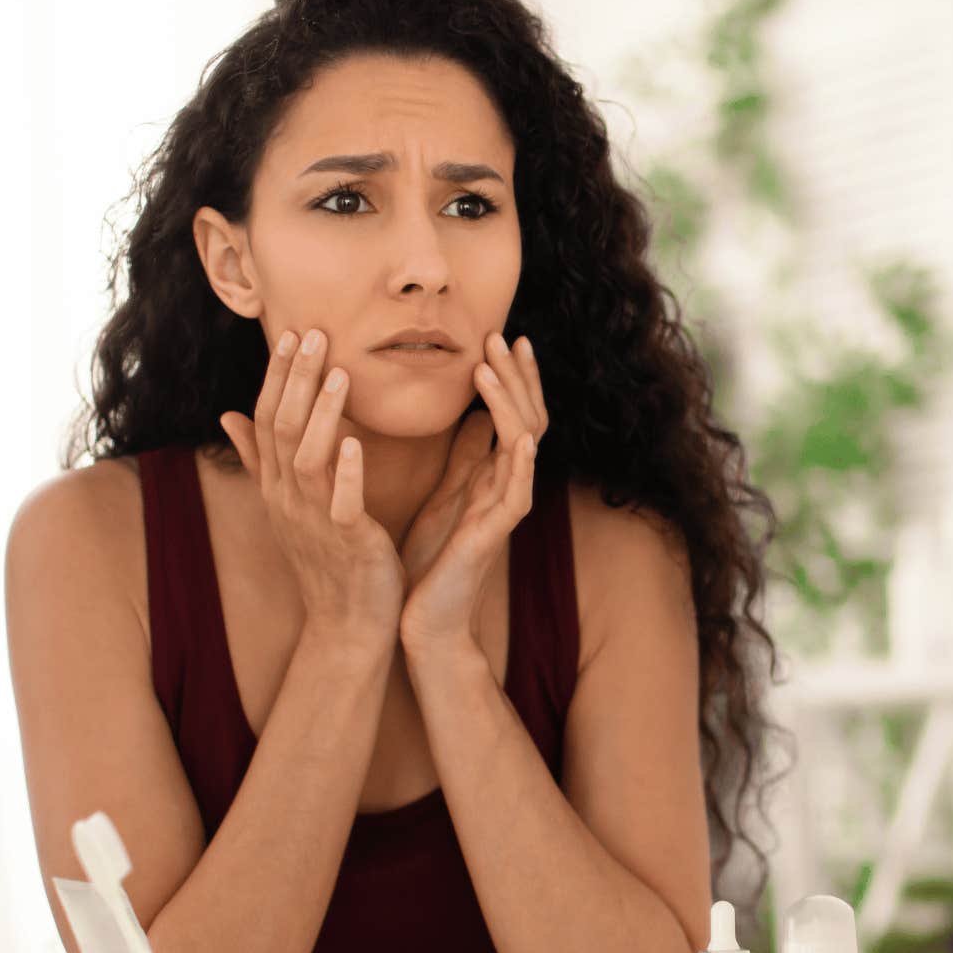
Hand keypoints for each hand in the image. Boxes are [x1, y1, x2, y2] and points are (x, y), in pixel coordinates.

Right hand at [218, 327, 405, 653]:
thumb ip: (260, 459)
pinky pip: (341, 503)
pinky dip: (346, 472)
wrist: (348, 623)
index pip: (265, 420)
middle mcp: (286, 499)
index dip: (276, 377)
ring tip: (339, 373)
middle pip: (280, 428)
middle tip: (314, 333)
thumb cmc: (328, 558)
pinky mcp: (346, 542)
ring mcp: (312, 520)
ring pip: (306, 458)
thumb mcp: (290, 503)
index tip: (291, 333)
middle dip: (296, 379)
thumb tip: (226, 414)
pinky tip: (354, 442)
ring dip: (321, 413)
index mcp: (276, 486)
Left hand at [397, 332, 548, 659]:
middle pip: (527, 417)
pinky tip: (517, 435)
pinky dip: (520, 461)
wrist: (425, 618)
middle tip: (502, 335)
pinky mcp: (495, 533)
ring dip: (509, 402)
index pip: (513, 412)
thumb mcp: (446, 494)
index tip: (498, 335)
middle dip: (517, 375)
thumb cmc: (432, 560)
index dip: (511, 375)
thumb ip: (464, 457)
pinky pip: (517, 491)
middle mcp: (508, 485)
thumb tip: (473, 415)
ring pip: (523, 443)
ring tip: (488, 368)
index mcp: (493, 474)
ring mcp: (506, 508)